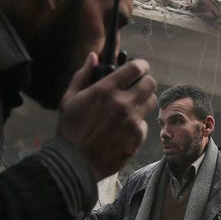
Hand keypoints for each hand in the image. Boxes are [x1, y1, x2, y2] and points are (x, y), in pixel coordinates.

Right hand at [58, 53, 157, 179]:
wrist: (75, 162)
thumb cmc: (70, 129)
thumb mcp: (69, 98)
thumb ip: (83, 75)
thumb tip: (93, 57)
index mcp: (106, 89)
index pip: (136, 68)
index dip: (141, 65)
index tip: (140, 67)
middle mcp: (124, 103)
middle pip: (150, 84)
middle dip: (145, 82)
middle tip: (137, 87)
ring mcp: (133, 121)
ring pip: (151, 103)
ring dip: (143, 102)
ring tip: (131, 108)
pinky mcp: (137, 137)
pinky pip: (144, 124)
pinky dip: (137, 125)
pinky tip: (124, 130)